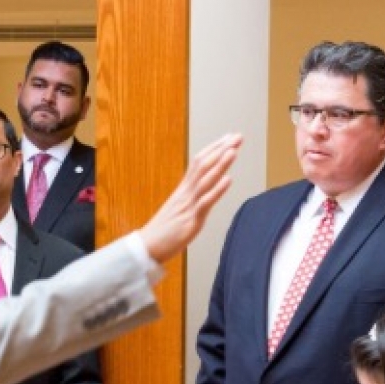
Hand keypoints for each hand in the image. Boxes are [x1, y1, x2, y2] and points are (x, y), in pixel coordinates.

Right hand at [137, 133, 241, 263]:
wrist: (147, 247)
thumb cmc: (164, 231)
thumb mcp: (179, 208)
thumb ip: (191, 197)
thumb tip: (203, 190)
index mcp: (183, 190)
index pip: (199, 163)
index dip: (214, 148)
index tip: (228, 137)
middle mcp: (186, 193)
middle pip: (204, 165)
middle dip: (221, 149)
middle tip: (237, 136)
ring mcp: (188, 205)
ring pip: (205, 180)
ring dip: (220, 164)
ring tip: (233, 150)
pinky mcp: (190, 220)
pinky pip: (205, 202)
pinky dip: (217, 190)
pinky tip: (228, 179)